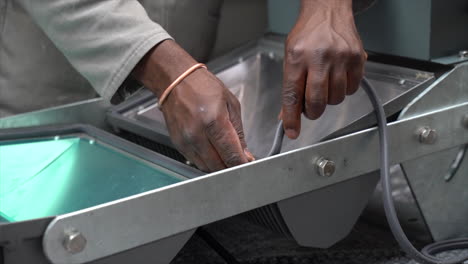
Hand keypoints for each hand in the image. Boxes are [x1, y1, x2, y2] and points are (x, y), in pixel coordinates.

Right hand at [133, 40, 253, 171]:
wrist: (175, 81)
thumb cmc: (203, 87)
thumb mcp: (231, 104)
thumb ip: (238, 132)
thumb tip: (244, 153)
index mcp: (214, 120)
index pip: (231, 153)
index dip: (242, 163)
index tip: (248, 164)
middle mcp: (197, 133)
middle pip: (219, 165)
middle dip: (231, 166)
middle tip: (239, 160)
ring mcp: (186, 140)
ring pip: (207, 167)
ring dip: (219, 165)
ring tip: (226, 155)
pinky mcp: (178, 144)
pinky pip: (196, 162)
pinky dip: (207, 161)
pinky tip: (213, 152)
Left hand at [281, 0, 366, 138]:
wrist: (328, 11)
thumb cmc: (308, 34)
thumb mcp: (290, 56)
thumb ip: (289, 86)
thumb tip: (287, 115)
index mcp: (297, 57)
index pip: (292, 95)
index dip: (292, 117)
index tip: (292, 131)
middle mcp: (319, 57)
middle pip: (317, 101)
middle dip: (312, 111)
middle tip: (310, 107)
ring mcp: (341, 58)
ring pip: (336, 98)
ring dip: (329, 99)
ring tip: (324, 84)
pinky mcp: (357, 58)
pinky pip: (352, 89)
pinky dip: (344, 89)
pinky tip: (338, 77)